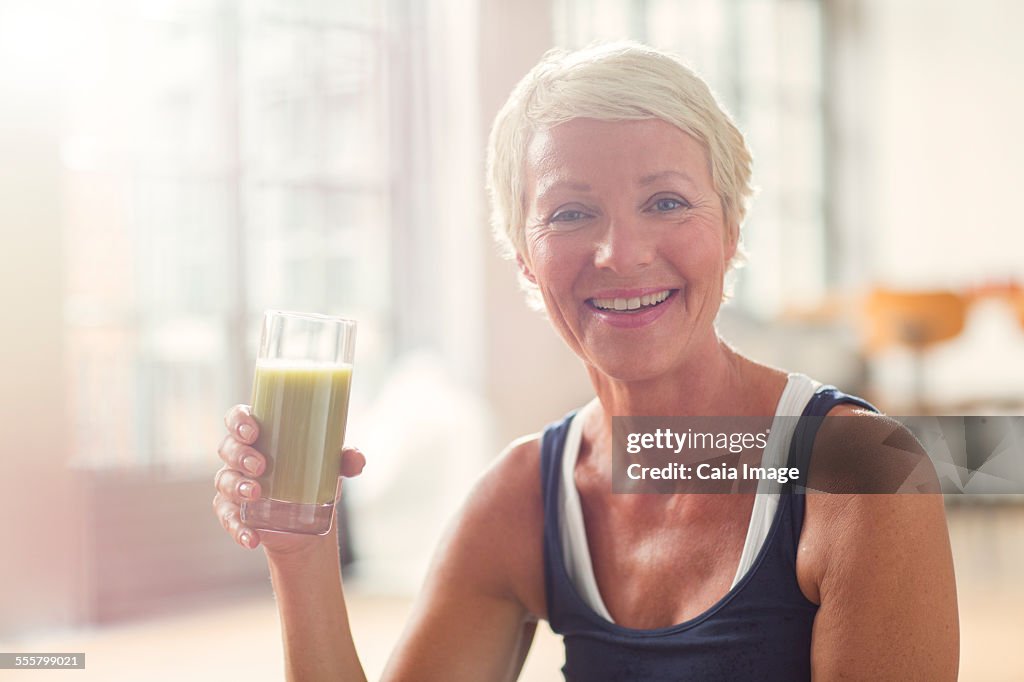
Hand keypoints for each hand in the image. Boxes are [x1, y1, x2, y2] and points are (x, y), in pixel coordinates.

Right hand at [213, 404, 365, 555]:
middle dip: (240, 454)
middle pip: (228, 448)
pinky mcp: (235, 513)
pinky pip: (228, 518)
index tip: (253, 431)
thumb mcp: (330, 468)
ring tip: (256, 494)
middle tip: (261, 466)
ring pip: (224, 481)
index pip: (237, 418)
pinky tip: (251, 537)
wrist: (308, 523)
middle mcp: (241, 457)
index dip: (238, 420)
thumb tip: (357, 459)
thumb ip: (345, 460)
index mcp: (260, 436)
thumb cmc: (313, 478)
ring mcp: (234, 485)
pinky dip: (237, 528)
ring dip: (237, 487)